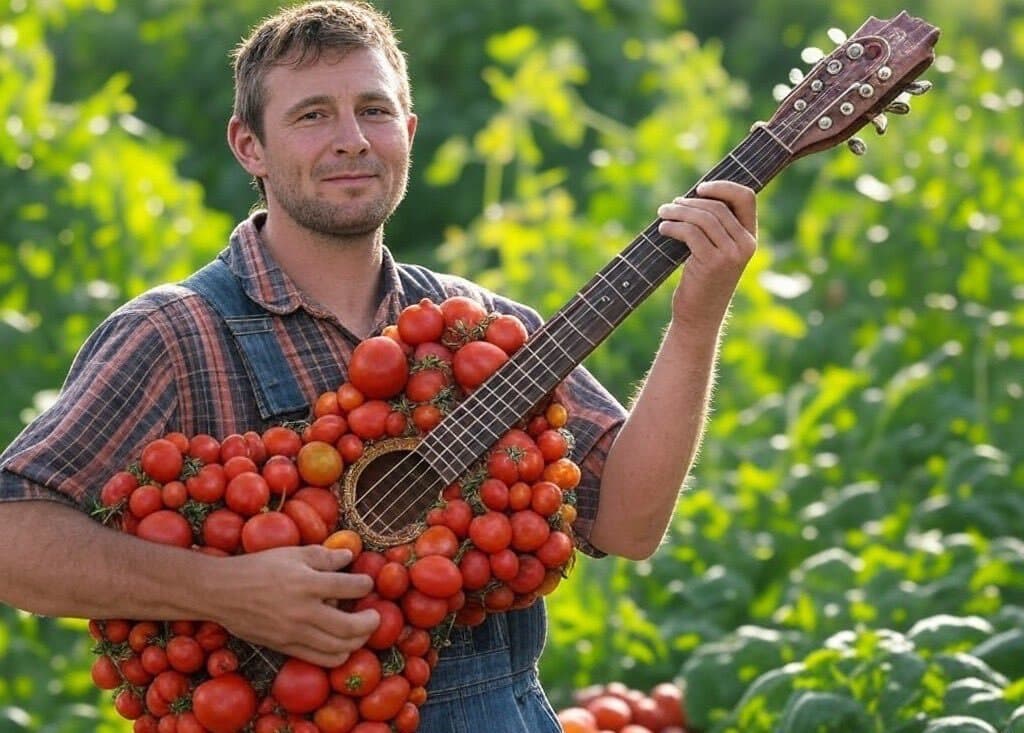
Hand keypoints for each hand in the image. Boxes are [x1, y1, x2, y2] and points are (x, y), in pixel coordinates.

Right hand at [208, 545, 377, 667]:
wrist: (222, 591)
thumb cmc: (258, 567)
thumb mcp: (293, 553)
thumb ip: (324, 556)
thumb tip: (350, 557)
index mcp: (308, 583)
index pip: (351, 587)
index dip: (366, 585)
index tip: (367, 583)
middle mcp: (304, 611)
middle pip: (350, 626)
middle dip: (370, 622)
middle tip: (375, 615)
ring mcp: (294, 633)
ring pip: (338, 647)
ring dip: (357, 641)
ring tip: (362, 631)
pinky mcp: (285, 647)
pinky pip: (319, 658)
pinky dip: (337, 655)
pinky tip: (342, 646)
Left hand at [657, 180, 756, 326]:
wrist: (699, 316)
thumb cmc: (702, 281)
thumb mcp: (715, 251)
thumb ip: (714, 227)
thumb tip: (692, 196)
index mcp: (750, 238)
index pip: (746, 198)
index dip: (723, 187)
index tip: (700, 189)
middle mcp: (746, 244)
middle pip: (717, 206)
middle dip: (689, 202)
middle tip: (669, 206)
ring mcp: (731, 254)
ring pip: (703, 218)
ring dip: (678, 212)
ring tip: (662, 214)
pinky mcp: (712, 263)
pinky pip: (690, 233)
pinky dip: (673, 227)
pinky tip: (662, 229)